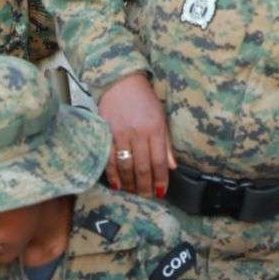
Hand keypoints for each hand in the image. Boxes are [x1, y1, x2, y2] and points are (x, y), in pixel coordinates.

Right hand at [97, 74, 172, 197]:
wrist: (121, 82)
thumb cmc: (144, 100)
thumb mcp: (161, 118)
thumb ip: (165, 143)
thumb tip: (172, 166)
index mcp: (156, 129)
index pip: (160, 161)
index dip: (160, 179)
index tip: (161, 192)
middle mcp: (139, 133)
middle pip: (143, 167)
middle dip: (145, 186)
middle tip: (146, 197)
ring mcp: (121, 134)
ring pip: (126, 166)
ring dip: (130, 183)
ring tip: (133, 193)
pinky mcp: (106, 134)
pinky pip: (110, 159)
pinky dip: (113, 175)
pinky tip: (117, 185)